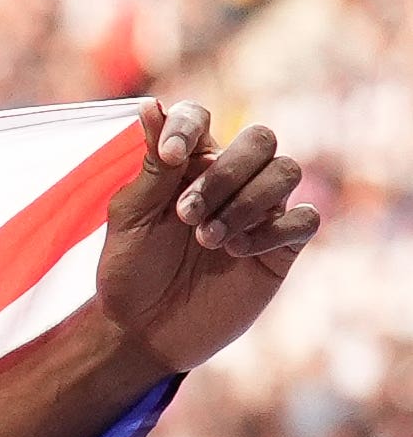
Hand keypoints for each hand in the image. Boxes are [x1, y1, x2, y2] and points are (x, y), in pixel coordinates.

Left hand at [87, 99, 316, 378]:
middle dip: (226, 172)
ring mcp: (260, 211)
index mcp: (188, 164)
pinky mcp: (280, 246)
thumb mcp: (130, 217)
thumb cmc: (130, 270)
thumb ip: (152, 167)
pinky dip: (273, 229)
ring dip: (246, 202)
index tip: (172, 155)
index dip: (190, 125)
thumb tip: (151, 106)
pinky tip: (237, 251)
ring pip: (286, 172)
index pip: (202, 117)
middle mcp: (230, 179)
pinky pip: (305, 218)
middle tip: (186, 215)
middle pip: (260, 139)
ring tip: (207, 239)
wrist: (142, 330)